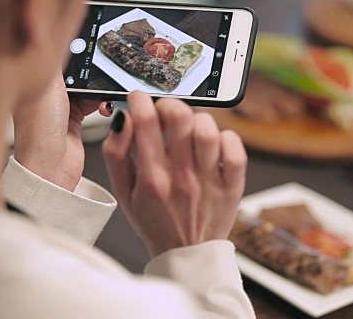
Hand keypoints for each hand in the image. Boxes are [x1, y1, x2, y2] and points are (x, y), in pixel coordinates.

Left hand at [12, 0, 123, 190]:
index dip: (91, 26)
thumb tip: (65, 22)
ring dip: (109, 81)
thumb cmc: (39, 129)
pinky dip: (108, 100)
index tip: (112, 14)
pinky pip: (100, 99)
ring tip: (122, 79)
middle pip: (85, 57)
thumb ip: (60, 53)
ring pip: (95, 78)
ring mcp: (65, 99)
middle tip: (126, 45)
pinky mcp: (78, 116)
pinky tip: (111, 104)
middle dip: (106, 52)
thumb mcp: (50, 81)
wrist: (47, 168)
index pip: (67, 39)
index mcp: (39, 68)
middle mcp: (50, 82)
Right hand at [102, 92, 247, 256]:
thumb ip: (116, 154)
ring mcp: (210, 180)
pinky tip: (215, 143)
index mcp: (153, 178)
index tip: (140, 99)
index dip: (140, 101)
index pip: (145, 123)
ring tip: (191, 129)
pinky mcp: (232, 185)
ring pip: (209, 130)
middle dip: (170, 105)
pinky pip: (236, 150)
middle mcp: (182, 177)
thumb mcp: (123, 193)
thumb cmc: (155, 222)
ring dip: (198, 120)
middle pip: (181, 119)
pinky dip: (227, 138)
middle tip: (167, 111)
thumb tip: (121, 120)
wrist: (187, 254)